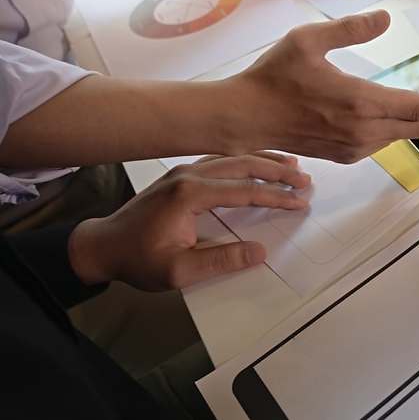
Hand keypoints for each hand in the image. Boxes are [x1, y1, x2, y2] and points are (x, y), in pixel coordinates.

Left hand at [67, 153, 310, 290]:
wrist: (102, 246)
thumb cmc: (136, 259)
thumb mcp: (178, 271)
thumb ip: (221, 262)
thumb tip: (259, 252)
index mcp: (189, 194)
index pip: (245, 191)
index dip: (276, 197)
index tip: (300, 202)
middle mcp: (188, 174)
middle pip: (243, 164)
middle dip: (277, 171)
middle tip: (304, 180)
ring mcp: (184, 171)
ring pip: (233, 157)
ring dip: (264, 160)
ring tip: (291, 165)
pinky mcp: (182, 175)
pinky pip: (221, 159)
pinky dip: (245, 160)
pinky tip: (258, 162)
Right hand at [228, 10, 418, 162]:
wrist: (246, 116)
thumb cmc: (274, 77)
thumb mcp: (308, 39)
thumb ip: (351, 29)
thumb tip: (384, 18)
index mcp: (359, 101)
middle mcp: (363, 130)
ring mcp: (356, 146)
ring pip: (404, 135)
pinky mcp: (347, 154)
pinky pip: (385, 141)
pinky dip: (405, 130)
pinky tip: (414, 121)